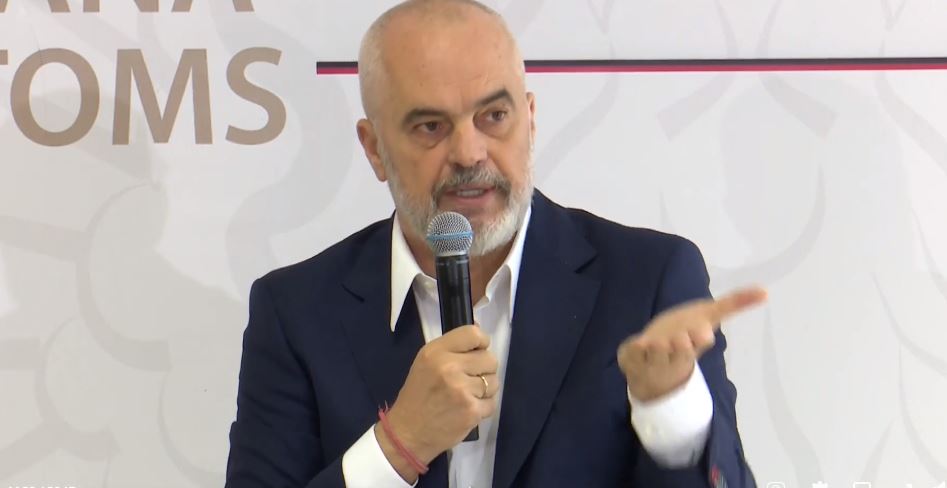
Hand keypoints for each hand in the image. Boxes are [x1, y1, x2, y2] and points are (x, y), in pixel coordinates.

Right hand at [376, 325, 498, 481]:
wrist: (408, 433)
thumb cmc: (418, 395)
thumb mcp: (425, 363)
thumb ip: (452, 349)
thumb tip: (480, 335)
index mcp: (435, 352)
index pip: (473, 334)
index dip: (482, 342)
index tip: (477, 352)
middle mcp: (449, 367)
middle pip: (490, 358)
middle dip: (484, 369)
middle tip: (470, 378)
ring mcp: (462, 390)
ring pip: (494, 381)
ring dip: (485, 389)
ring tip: (467, 396)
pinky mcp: (471, 411)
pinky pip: (492, 402)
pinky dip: (483, 407)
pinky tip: (467, 409)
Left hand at [617, 287, 766, 401]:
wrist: (650, 366)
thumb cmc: (683, 333)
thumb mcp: (707, 315)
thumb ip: (733, 304)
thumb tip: (766, 292)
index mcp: (694, 344)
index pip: (700, 342)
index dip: (699, 338)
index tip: (703, 333)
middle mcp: (675, 354)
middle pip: (680, 350)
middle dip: (680, 344)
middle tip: (680, 338)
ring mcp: (653, 359)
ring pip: (656, 354)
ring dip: (656, 348)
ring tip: (655, 343)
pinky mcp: (633, 358)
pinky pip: (632, 353)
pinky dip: (634, 349)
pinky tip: (636, 344)